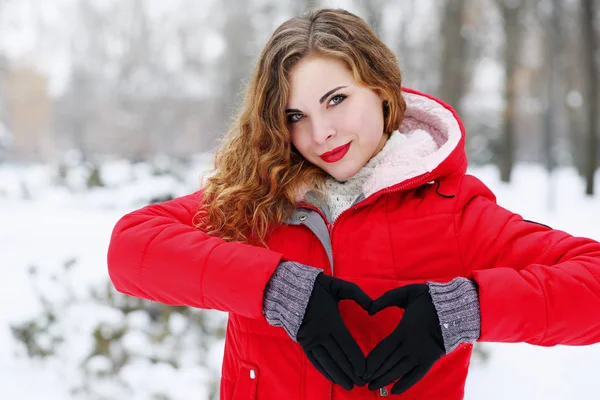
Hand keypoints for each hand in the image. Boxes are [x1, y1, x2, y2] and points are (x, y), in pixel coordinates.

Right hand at [297, 273, 371, 390]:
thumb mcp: (339, 286)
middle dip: (351, 372)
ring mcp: (310, 340)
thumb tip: (373, 308)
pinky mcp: (303, 343)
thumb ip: (358, 295)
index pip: (347, 345)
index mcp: (331, 321)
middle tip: (362, 383)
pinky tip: (332, 378)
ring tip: (349, 386)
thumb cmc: (317, 288)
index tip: (366, 370)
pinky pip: (314, 361)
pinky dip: (324, 371)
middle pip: (338, 358)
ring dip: (338, 376)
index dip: (357, 360)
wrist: (289, 289)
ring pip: (327, 362)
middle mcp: (321, 334)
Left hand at [365, 284, 443, 394]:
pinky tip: (395, 391)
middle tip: (361, 381)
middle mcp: (410, 346)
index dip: (371, 361)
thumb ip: (385, 300)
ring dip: (385, 380)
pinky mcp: (431, 360)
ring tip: (373, 387)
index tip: (360, 368)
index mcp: (402, 331)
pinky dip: (406, 384)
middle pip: (388, 363)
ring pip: (400, 371)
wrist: (456, 307)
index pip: (382, 350)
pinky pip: (417, 375)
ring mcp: (421, 355)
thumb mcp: (404, 293)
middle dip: (374, 373)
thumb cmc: (429, 299)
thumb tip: (369, 310)